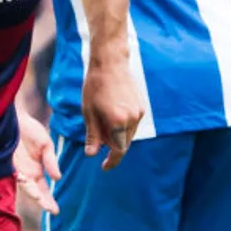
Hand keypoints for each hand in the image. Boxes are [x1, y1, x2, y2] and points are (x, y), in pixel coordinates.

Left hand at [14, 111, 61, 213]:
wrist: (15, 116)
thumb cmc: (31, 130)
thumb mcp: (46, 146)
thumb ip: (51, 162)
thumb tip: (58, 179)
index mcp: (36, 172)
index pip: (43, 191)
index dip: (49, 201)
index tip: (56, 212)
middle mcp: (25, 174)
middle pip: (33, 191)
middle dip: (42, 201)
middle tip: (49, 209)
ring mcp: (14, 168)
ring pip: (23, 184)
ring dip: (31, 191)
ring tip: (39, 197)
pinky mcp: (5, 161)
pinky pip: (11, 172)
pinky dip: (19, 177)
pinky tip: (24, 180)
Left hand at [81, 57, 144, 171]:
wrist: (110, 63)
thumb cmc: (95, 86)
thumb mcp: (89, 112)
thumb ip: (93, 135)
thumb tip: (91, 154)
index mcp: (118, 122)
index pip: (119, 151)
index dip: (112, 162)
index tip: (104, 167)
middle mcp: (132, 119)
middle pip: (125, 144)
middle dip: (112, 147)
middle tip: (97, 141)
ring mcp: (139, 112)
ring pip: (129, 134)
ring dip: (117, 136)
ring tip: (102, 124)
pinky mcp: (142, 106)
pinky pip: (133, 123)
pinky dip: (123, 126)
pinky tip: (112, 115)